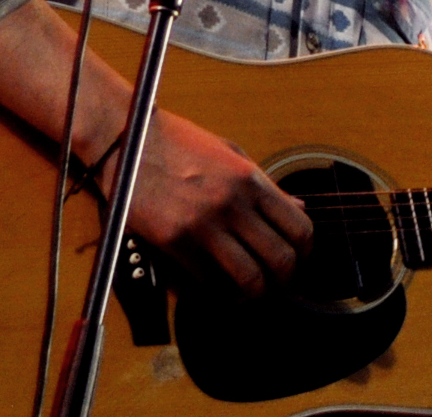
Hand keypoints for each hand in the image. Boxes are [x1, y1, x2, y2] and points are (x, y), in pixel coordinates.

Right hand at [124, 110, 312, 294]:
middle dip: (284, 279)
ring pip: (248, 277)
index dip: (304, 252)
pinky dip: (218, 291)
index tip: (297, 259)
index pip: (299, 227)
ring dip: (254, 293)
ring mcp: (203, 223)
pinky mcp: (173, 240)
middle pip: (280, 258)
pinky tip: (219, 287)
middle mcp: (233, 203)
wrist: (128, 139)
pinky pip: (207, 280)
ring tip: (250, 293)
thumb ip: (266, 185)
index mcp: (251, 179)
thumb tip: (298, 209)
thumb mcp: (231, 152)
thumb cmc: (179, 142)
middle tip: (276, 284)